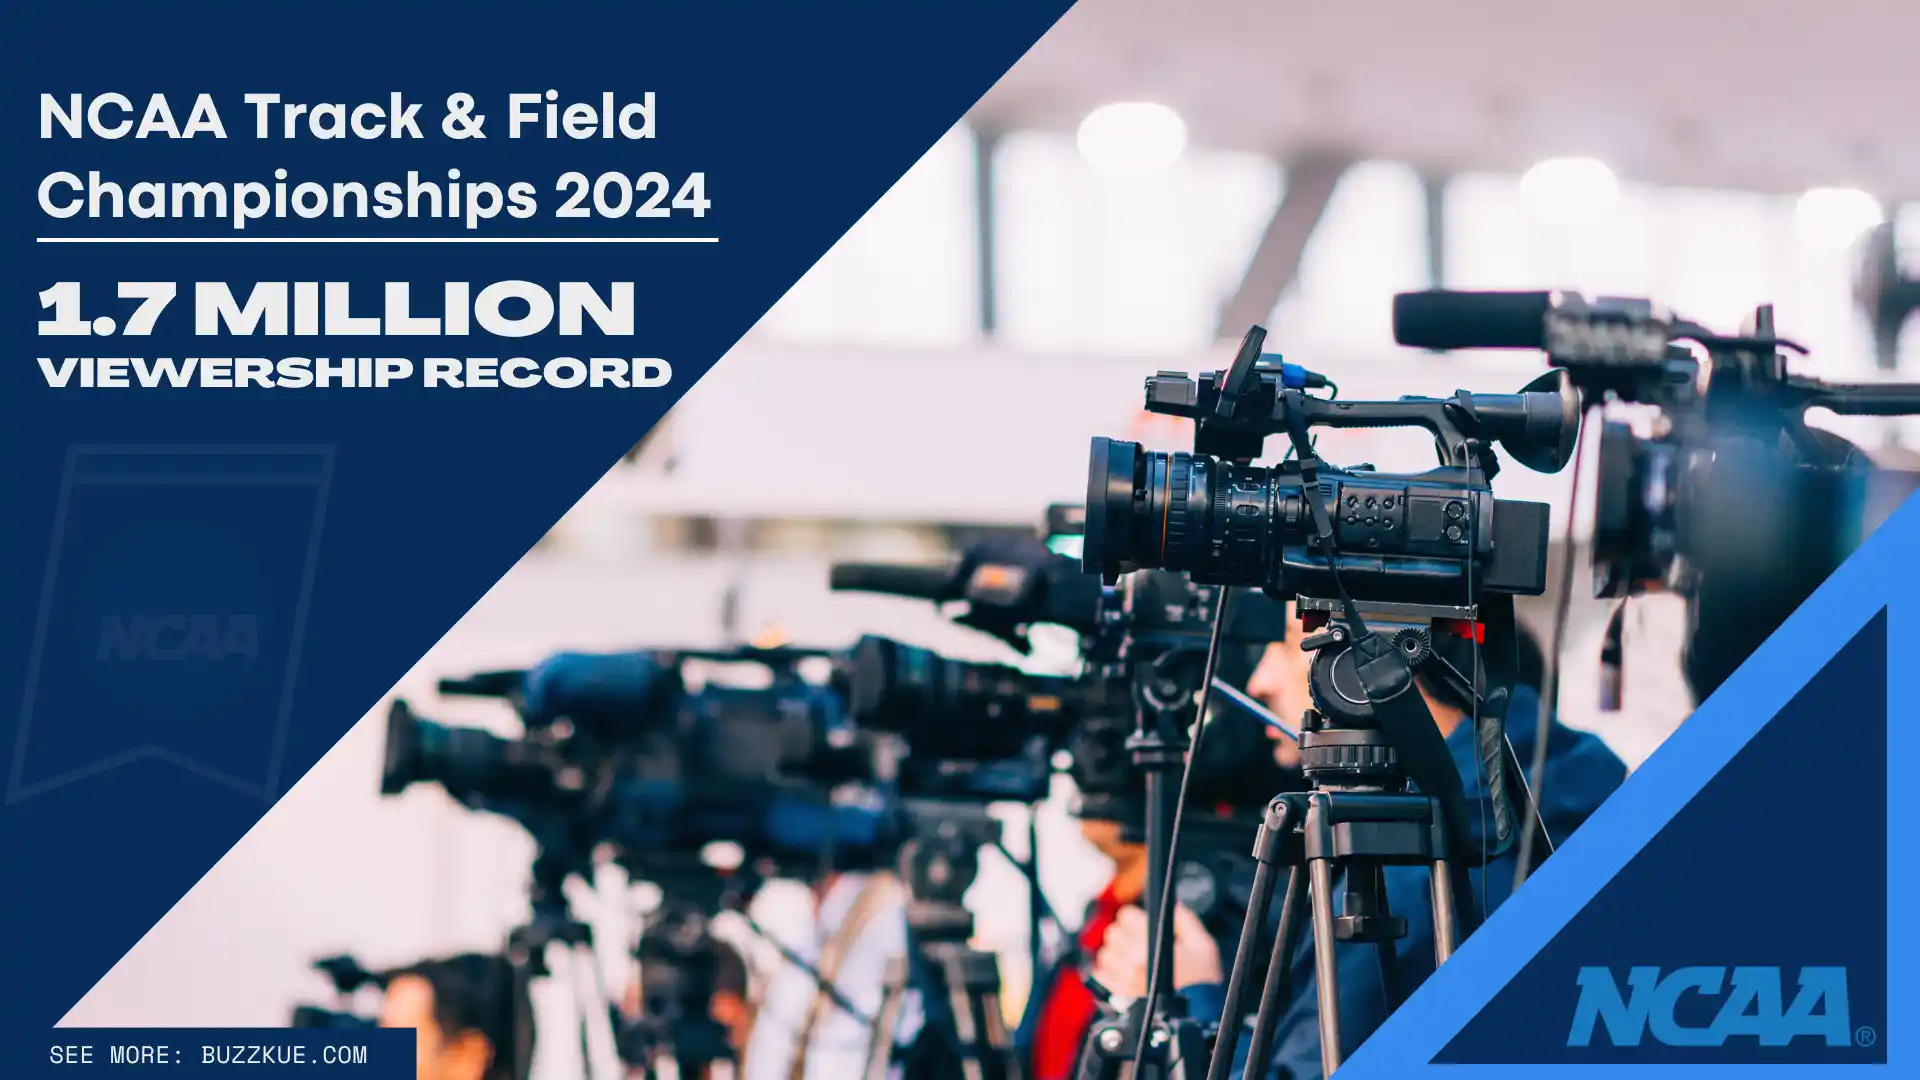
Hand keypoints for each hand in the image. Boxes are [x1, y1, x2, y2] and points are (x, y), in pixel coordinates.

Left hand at [1090, 904, 1222, 997]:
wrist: (1198, 1015)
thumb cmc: (1201, 981)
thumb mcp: (1202, 943)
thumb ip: (1184, 919)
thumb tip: (1170, 905)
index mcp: (1150, 944)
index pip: (1125, 915)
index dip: (1134, 917)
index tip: (1141, 924)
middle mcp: (1133, 960)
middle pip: (1113, 932)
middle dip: (1125, 934)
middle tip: (1138, 942)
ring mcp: (1124, 979)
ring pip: (1105, 953)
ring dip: (1116, 953)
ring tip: (1131, 958)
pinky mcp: (1119, 994)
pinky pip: (1100, 975)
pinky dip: (1108, 971)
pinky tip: (1123, 973)